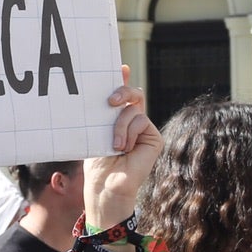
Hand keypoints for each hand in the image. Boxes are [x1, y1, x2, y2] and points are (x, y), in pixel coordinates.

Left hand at [82, 70, 162, 232]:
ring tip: (114, 145)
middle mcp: (134, 122)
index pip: (123, 94)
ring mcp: (145, 130)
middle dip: (123, 90)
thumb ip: (104, 110)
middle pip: (134, 94)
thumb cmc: (97, 162)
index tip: (119, 66)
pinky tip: (124, 148)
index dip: (122, 78)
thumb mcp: (97, 130)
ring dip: (119, 126)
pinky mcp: (155, 138)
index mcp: (118, 119)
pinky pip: (141, 120)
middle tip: (111, 100)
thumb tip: (109, 93)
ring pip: (134, 109)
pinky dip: (128, 132)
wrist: (105, 185)